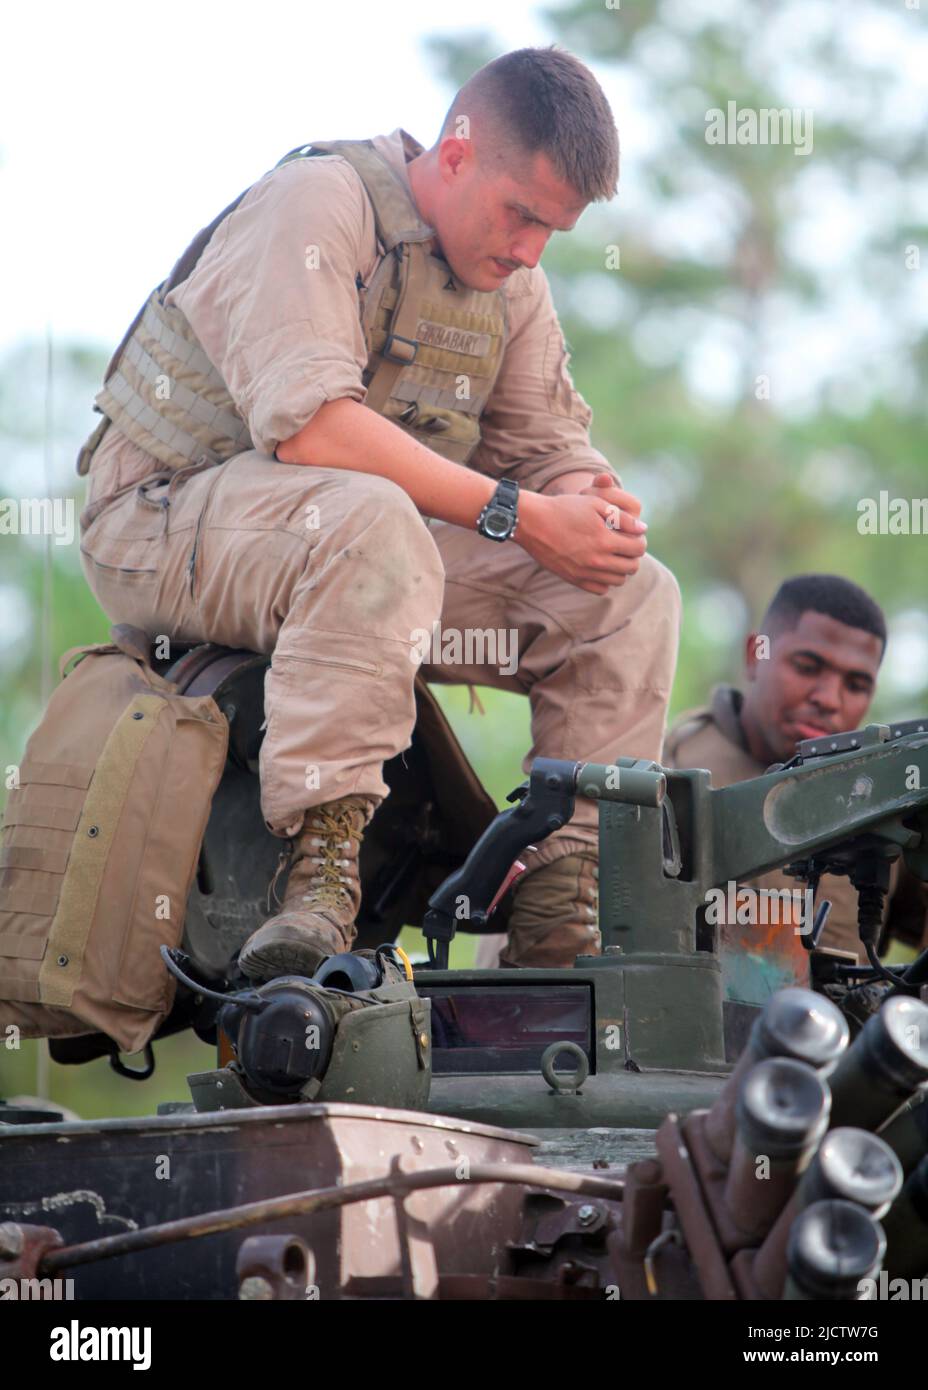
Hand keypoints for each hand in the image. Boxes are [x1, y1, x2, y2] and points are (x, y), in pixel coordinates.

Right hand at [516, 479, 647, 594]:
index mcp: (605, 541)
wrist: (532, 522)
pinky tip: (600, 566)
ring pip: (618, 580)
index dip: (640, 540)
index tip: (633, 535)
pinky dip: (605, 580)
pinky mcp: (574, 579)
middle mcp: (597, 561)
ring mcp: (585, 573)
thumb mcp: (596, 503)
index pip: (638, 549)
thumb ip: (622, 518)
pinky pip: (601, 589)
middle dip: (633, 555)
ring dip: (621, 568)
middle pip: (632, 567)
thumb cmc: (564, 508)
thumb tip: (642, 529)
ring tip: (613, 555)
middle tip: (625, 545)